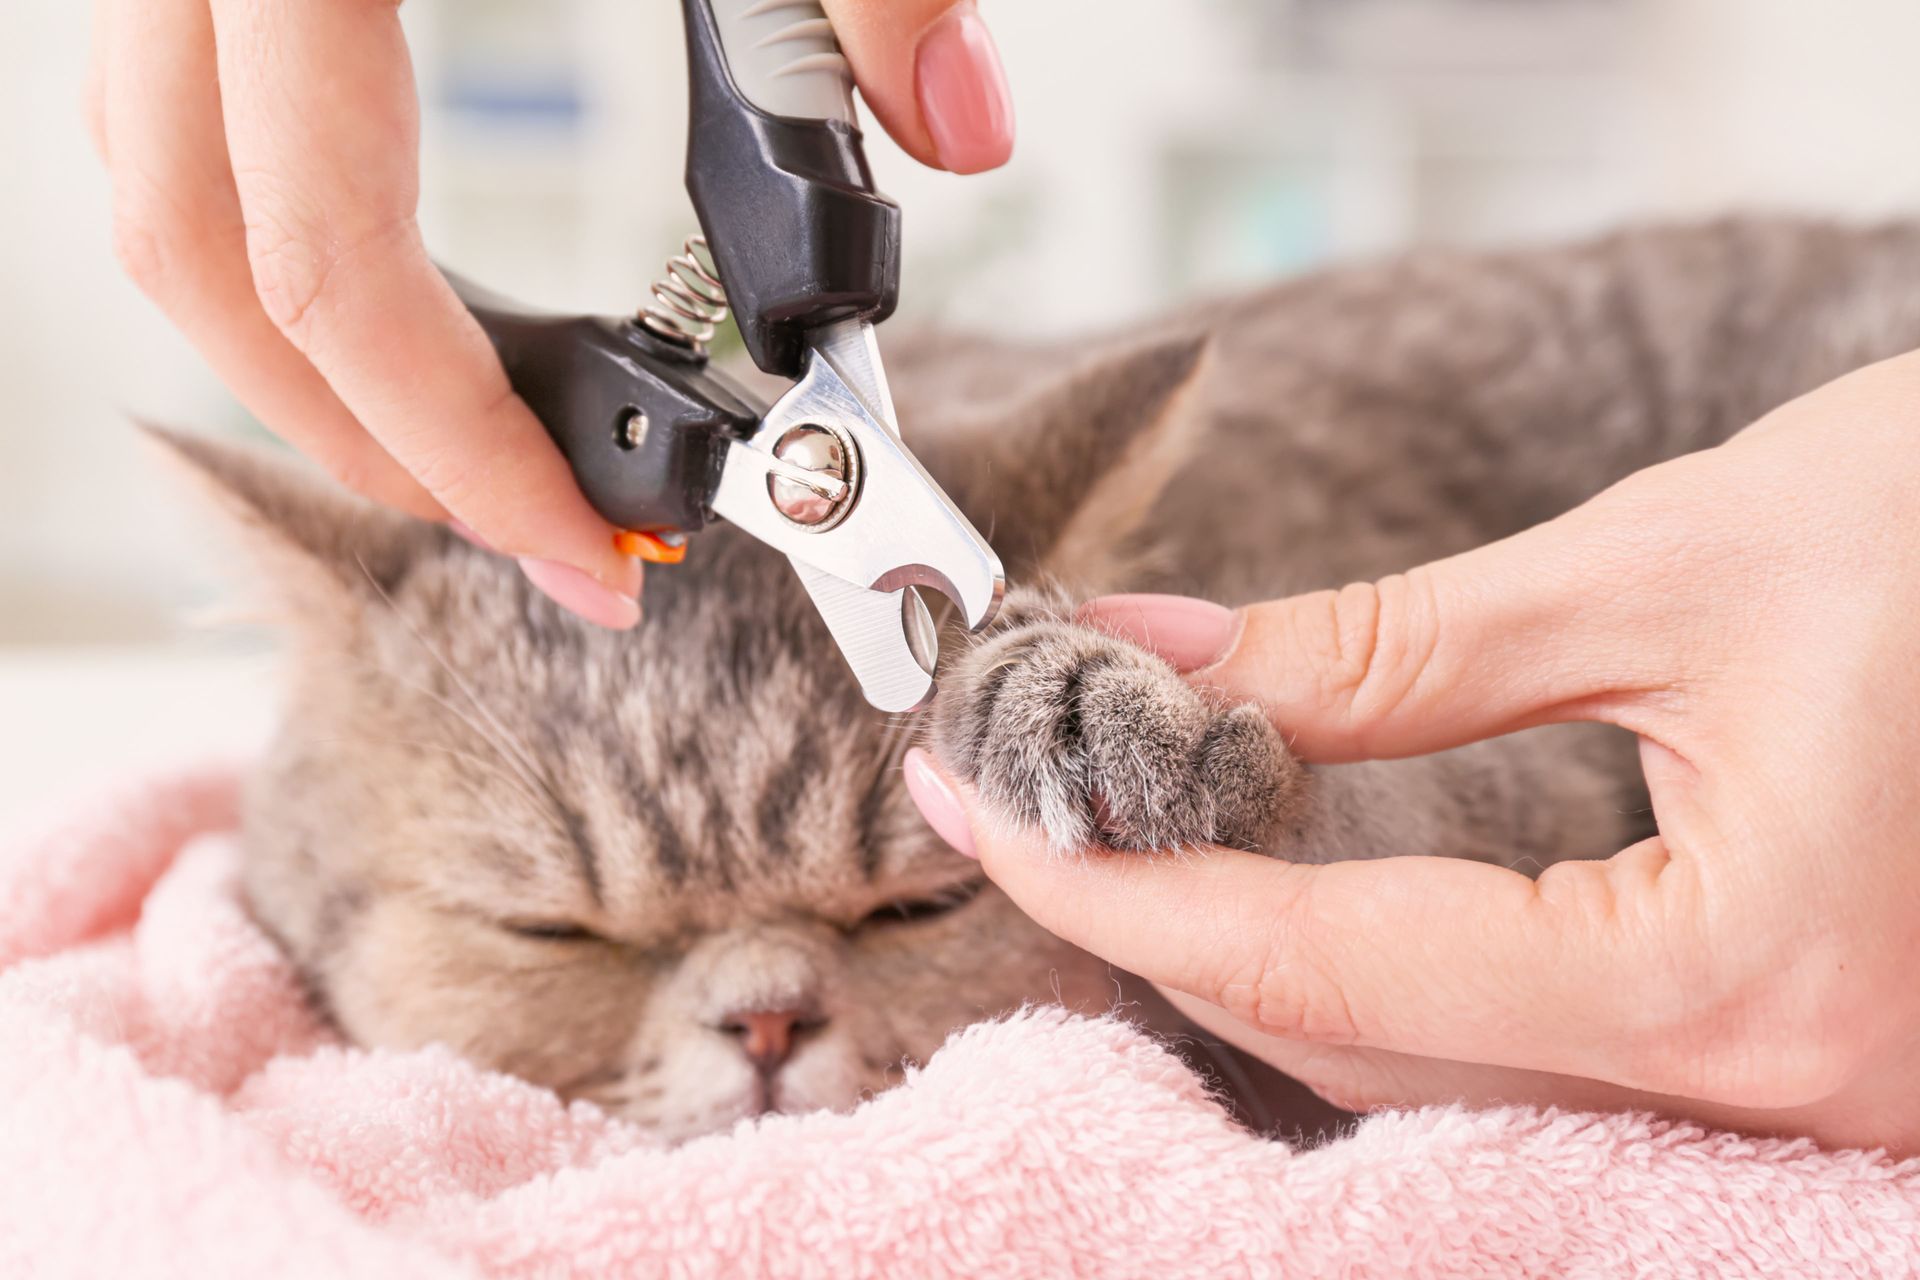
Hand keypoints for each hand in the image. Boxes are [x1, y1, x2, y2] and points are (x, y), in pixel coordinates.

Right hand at [87, 0, 1011, 625]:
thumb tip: (961, 133)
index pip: (336, 266)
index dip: (465, 453)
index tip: (597, 563)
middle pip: (205, 265)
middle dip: (367, 443)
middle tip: (530, 545)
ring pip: (164, 193)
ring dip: (304, 347)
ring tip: (469, 446)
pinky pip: (182, 115)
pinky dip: (278, 227)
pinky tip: (399, 271)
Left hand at [905, 348, 1919, 1153]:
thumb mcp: (1670, 564)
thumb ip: (1392, 646)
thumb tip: (1165, 657)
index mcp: (1740, 977)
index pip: (1328, 965)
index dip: (1128, 886)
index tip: (992, 804)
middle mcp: (1777, 1088)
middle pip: (1368, 1050)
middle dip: (1173, 929)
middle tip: (1038, 809)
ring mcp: (1801, 1101)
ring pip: (1445, 1074)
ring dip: (1270, 967)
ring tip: (1134, 839)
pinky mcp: (1802, 1061)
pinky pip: (1540, 1059)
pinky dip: (1397, 984)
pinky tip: (1302, 898)